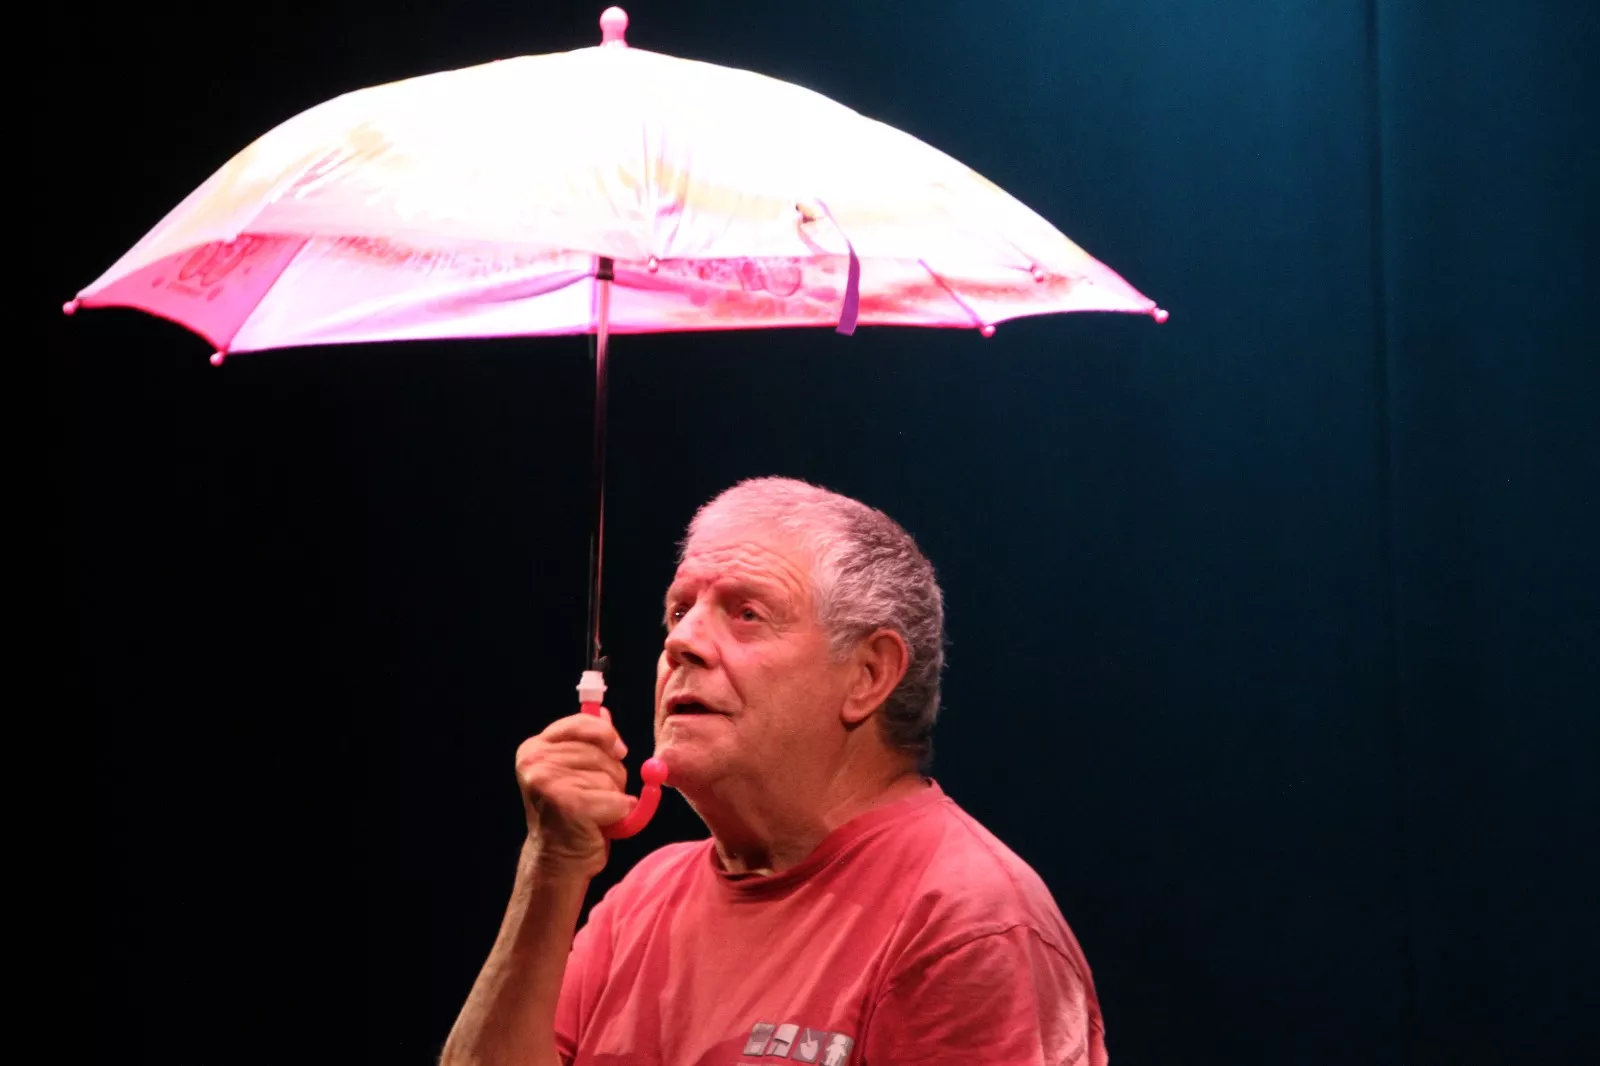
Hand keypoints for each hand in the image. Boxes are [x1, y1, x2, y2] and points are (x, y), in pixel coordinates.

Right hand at [514, 708, 635, 877]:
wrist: (558, 861)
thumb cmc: (570, 816)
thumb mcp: (574, 772)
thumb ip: (587, 743)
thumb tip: (604, 712)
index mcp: (534, 749)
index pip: (581, 723)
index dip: (606, 734)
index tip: (618, 749)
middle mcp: (537, 763)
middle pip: (602, 752)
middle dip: (611, 773)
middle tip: (597, 796)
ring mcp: (551, 783)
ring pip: (611, 775)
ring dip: (613, 795)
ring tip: (594, 811)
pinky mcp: (571, 805)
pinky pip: (617, 799)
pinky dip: (618, 814)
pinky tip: (599, 824)